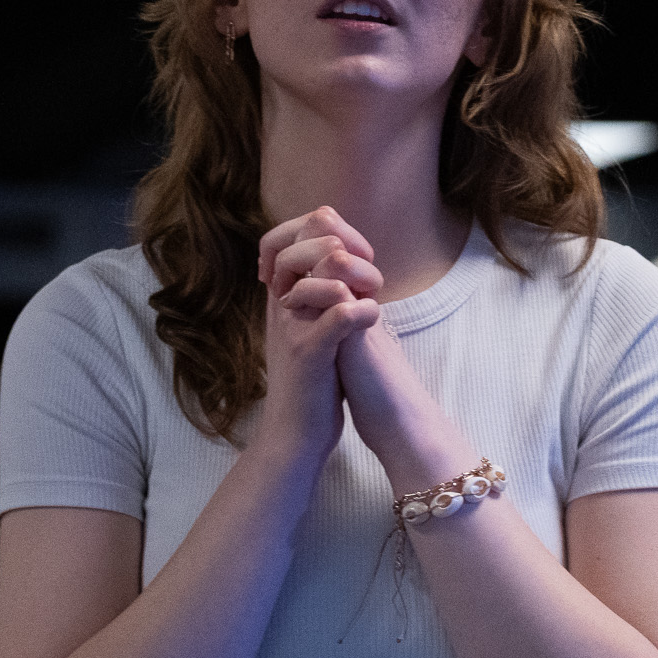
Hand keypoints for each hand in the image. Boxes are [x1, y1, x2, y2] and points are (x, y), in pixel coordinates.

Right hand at [253, 206, 382, 470]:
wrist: (294, 434)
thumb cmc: (311, 382)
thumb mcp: (308, 327)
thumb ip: (318, 293)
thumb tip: (340, 259)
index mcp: (286, 289)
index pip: (305, 223)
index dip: (339, 230)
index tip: (358, 260)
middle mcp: (285, 297)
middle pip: (318, 231)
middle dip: (355, 250)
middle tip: (366, 283)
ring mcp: (295, 322)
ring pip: (330, 263)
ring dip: (364, 277)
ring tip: (371, 303)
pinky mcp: (309, 351)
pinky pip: (340, 311)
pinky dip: (364, 312)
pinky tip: (372, 321)